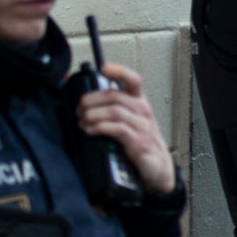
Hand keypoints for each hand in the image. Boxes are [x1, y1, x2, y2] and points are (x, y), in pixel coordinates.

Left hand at [77, 63, 176, 194]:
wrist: (157, 168)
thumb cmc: (140, 144)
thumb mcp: (129, 123)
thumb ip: (112, 112)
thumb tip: (85, 104)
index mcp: (140, 103)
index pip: (133, 81)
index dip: (119, 71)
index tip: (104, 68)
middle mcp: (142, 111)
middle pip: (115, 96)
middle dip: (92, 100)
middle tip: (79, 108)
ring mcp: (142, 126)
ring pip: (114, 111)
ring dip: (93, 114)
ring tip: (82, 120)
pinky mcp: (138, 141)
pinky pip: (117, 128)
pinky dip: (100, 127)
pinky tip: (90, 130)